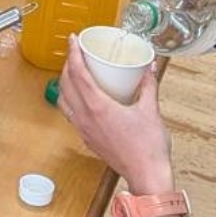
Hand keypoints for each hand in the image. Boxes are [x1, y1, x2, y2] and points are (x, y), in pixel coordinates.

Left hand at [58, 38, 173, 191]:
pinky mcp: (88, 138)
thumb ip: (149, 85)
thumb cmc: (148, 148)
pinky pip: (71, 114)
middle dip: (68, 65)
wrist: (146, 175)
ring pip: (64, 100)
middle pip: (66, 84)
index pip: (78, 74)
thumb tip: (149, 67)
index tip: (73, 40)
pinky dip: (70, 99)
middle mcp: (85, 117)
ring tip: (75, 72)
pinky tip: (81, 96)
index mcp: (98, 107)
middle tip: (75, 52)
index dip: (73, 54)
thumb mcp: (150, 110)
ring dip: (65, 82)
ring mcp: (84, 129)